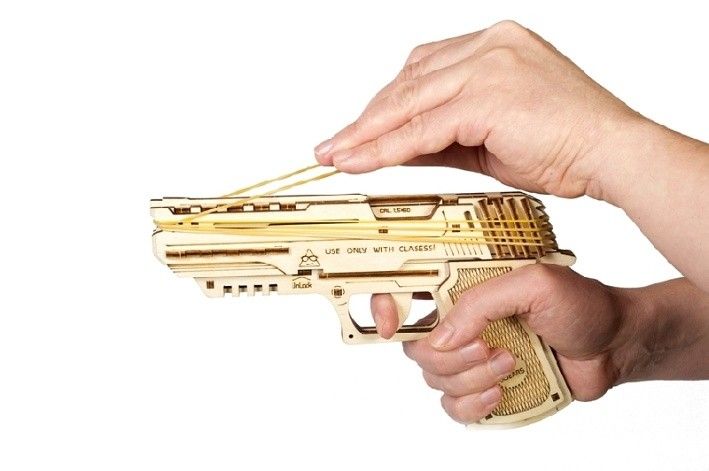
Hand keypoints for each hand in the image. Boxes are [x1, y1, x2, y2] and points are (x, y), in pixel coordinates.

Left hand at [314, 20, 643, 199]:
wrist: (611, 153)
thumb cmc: (564, 143)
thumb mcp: (489, 138)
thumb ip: (442, 138)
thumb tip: (399, 150)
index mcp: (493, 45)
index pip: (422, 73)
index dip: (386, 105)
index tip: (358, 130)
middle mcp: (489, 44)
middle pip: (408, 83)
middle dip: (368, 120)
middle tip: (335, 146)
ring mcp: (489, 64)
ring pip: (409, 103)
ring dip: (369, 133)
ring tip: (338, 156)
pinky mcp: (488, 94)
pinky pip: (424, 126)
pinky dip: (390, 147)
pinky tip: (364, 162)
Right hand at [371, 265, 632, 423]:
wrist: (614, 343)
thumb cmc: (580, 304)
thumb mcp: (534, 284)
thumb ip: (483, 302)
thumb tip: (443, 335)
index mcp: (463, 288)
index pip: (406, 293)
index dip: (384, 306)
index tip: (388, 322)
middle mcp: (460, 323)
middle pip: (417, 348)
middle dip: (450, 355)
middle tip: (489, 346)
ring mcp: (470, 358)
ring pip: (435, 380)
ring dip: (471, 377)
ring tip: (510, 363)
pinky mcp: (484, 387)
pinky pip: (454, 408)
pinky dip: (470, 405)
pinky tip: (497, 391)